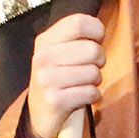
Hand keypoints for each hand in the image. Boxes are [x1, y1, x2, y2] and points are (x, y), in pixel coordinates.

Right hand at [27, 13, 104, 137]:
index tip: (97, 40)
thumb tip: (99, 30)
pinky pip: (91, 93)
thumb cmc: (57, 79)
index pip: (79, 23)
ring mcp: (47, 80)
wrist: (39, 114)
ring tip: (83, 84)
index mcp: (45, 41)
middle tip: (90, 68)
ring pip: (94, 72)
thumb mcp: (58, 53)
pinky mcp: (56, 101)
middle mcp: (43, 58)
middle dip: (99, 60)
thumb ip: (76, 38)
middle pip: (92, 49)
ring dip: (95, 81)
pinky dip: (93, 96)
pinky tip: (82, 97)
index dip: (96, 30)